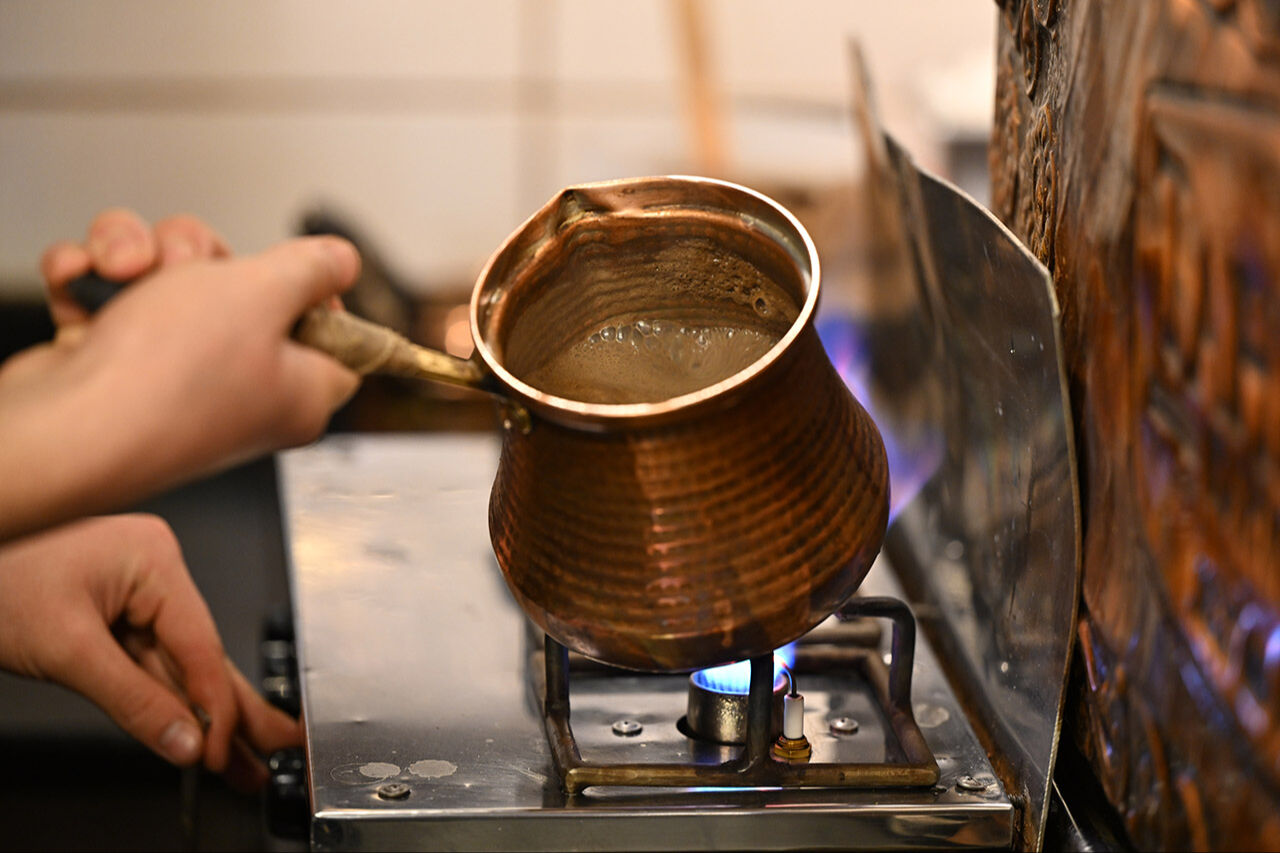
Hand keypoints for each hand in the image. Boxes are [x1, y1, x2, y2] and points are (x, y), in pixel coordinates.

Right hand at [0, 211, 360, 540]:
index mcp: (300, 391)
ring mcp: (175, 380)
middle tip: (185, 266)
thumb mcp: (264, 293)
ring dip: (137, 256)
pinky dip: (90, 282)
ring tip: (122, 272)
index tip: (296, 274)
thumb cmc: (167, 376)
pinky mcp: (112, 367)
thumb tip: (342, 263)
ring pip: (169, 283)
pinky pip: (111, 299)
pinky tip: (80, 282)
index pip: (340, 342)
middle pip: (246, 294)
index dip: (323, 298)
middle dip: (203, 255)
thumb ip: (312, 269)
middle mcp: (244, 391)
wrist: (62, 429)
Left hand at [0, 514, 299, 789]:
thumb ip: (132, 699)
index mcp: (155, 558)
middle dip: (233, 712)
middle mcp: (153, 569)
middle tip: (276, 748)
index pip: (202, 645)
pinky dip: (170, 700)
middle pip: (202, 655)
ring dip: (205, 716)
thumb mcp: (67, 648)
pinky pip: (151, 663)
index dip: (215, 706)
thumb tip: (184, 740)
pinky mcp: (114, 612)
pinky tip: (198, 731)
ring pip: (178, 666)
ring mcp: (134, 591)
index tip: (218, 752)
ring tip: (242, 758)